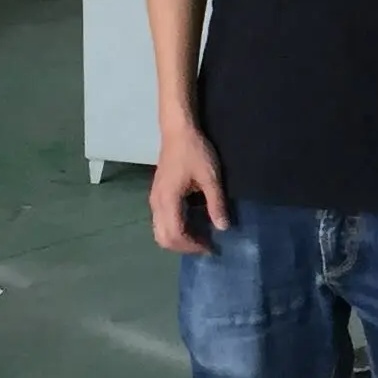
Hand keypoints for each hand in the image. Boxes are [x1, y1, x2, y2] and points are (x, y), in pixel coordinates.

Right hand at [150, 120, 228, 255]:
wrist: (177, 131)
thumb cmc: (195, 151)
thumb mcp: (210, 177)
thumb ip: (216, 203)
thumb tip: (223, 228)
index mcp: (168, 200)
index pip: (176, 235)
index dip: (193, 246)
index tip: (211, 247)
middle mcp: (156, 203)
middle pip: (163, 238)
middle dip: (184, 247)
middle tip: (205, 245)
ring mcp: (154, 199)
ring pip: (159, 231)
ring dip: (178, 239)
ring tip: (200, 236)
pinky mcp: (156, 195)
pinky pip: (161, 221)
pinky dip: (174, 229)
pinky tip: (192, 223)